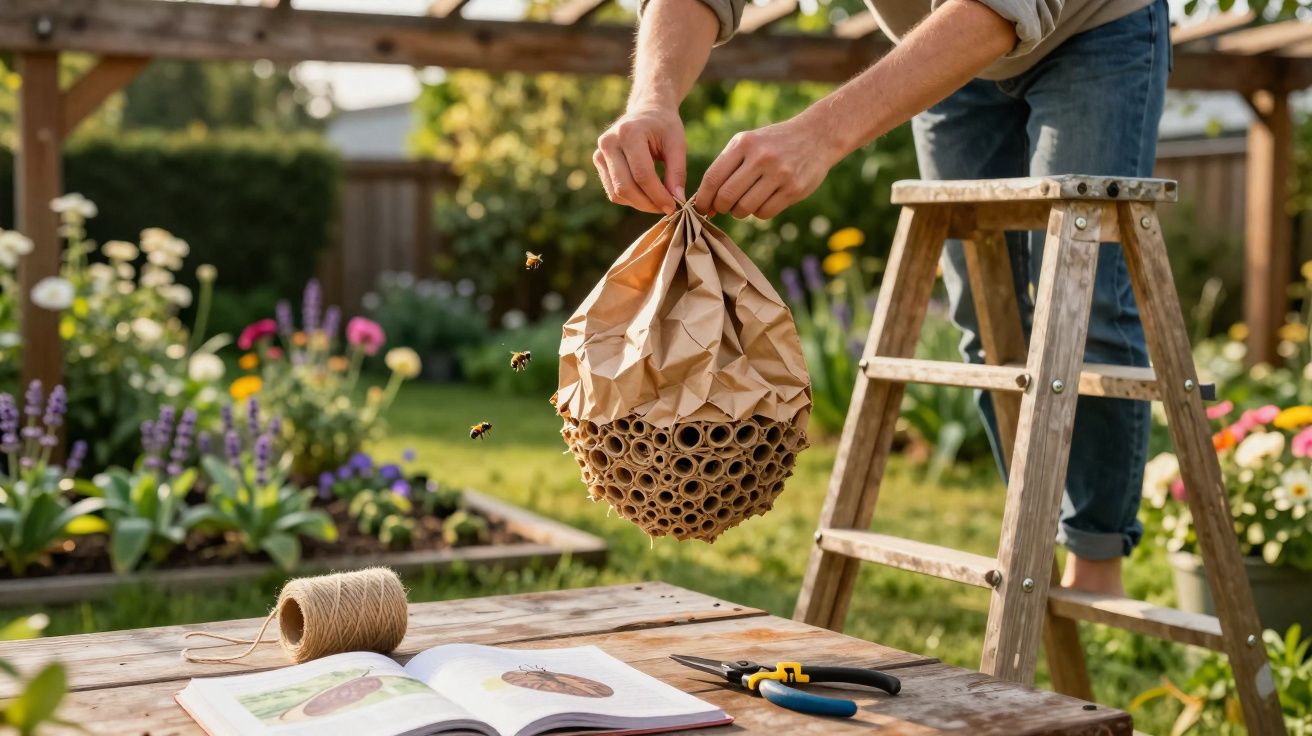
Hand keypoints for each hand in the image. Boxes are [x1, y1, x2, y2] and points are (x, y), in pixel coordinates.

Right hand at [594, 106, 685, 214]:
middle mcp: (608, 142)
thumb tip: (677, 200)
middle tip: (668, 208)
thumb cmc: (664, 126)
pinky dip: (631, 199)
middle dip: (648, 204)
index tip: (674, 207)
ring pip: (617, 193)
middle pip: (625, 187)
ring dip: (640, 204)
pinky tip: (647, 194)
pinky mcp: (598, 163)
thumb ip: (677, 172)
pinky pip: (613, 192)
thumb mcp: (677, 144)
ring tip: (659, 201)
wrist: (647, 110)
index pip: (642, 175)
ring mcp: (599, 153)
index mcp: (629, 133)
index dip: (658, 195)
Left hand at [695, 117, 839, 219]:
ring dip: (739, 212)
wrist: (816, 136)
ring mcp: (779, 174)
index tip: (701, 208)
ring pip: (744, 208)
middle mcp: (761, 157)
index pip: (712, 178)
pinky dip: (758, 212)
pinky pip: (764, 213)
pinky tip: (764, 200)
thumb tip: (703, 204)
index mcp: (744, 143)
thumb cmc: (772, 144)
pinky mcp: (793, 189)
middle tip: (724, 207)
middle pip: (726, 197)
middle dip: (720, 208)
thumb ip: (725, 168)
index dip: (702, 199)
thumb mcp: (748, 143)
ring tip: (745, 202)